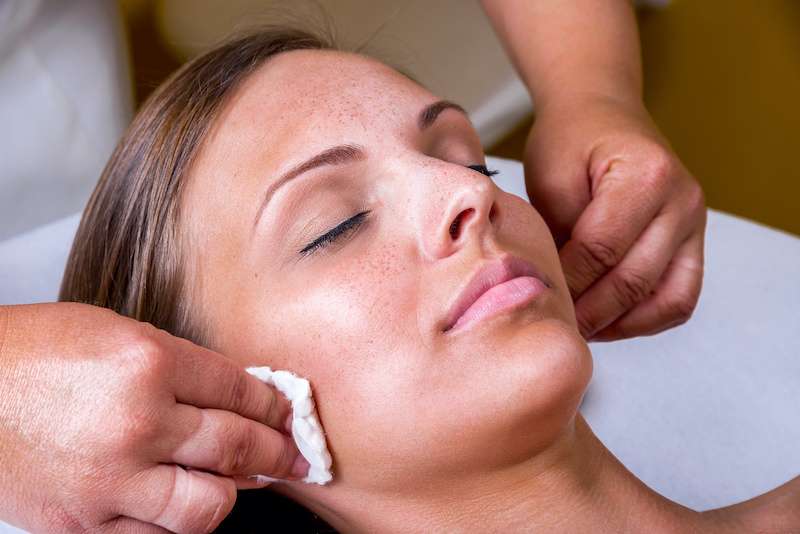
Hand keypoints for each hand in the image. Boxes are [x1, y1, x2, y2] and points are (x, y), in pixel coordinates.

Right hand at [0, 303, 306, 532]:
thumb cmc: (30, 354)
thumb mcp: (116, 333)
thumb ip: (179, 367)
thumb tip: (234, 397)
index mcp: (148, 363)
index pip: (241, 390)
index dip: (275, 404)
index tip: (288, 413)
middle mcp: (138, 423)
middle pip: (237, 446)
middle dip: (279, 453)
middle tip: (296, 456)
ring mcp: (111, 480)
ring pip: (209, 505)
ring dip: (234, 493)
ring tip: (240, 481)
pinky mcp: (83, 523)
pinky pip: (157, 533)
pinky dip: (178, 519)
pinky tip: (181, 499)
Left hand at [524, 95, 705, 340]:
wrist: (601, 113)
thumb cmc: (570, 142)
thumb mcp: (550, 179)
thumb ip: (556, 234)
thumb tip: (551, 292)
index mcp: (646, 175)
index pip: (601, 249)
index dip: (566, 283)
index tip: (536, 300)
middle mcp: (682, 200)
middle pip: (634, 280)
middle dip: (588, 312)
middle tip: (552, 326)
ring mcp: (695, 224)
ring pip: (665, 300)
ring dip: (618, 323)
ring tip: (579, 328)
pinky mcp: (694, 243)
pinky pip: (679, 300)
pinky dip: (644, 320)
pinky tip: (607, 321)